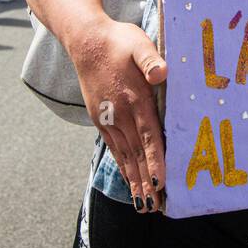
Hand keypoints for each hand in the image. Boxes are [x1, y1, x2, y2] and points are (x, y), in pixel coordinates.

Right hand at [70, 18, 167, 211]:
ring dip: (133, 178)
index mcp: (134, 98)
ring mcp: (108, 118)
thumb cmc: (119, 41)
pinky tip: (127, 177)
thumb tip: (161, 72)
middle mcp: (120, 113)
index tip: (159, 182)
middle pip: (136, 152)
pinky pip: (113, 146)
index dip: (154, 159)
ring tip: (141, 202)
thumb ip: (150, 60)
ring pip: (124, 154)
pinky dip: (121, 164)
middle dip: (144, 180)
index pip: (148, 135)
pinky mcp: (100, 117)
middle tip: (153, 206)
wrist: (86, 41)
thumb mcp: (139, 44)